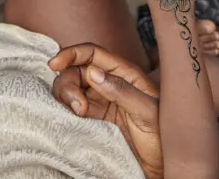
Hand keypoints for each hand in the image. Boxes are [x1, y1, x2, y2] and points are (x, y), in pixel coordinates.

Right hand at [49, 44, 162, 178]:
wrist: (162, 165)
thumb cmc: (163, 135)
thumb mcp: (147, 111)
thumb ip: (121, 90)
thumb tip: (92, 72)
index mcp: (124, 73)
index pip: (93, 53)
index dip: (72, 54)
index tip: (54, 64)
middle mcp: (109, 83)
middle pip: (77, 71)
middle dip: (68, 82)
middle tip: (76, 106)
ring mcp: (100, 101)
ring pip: (71, 89)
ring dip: (66, 97)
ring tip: (78, 114)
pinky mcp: (94, 119)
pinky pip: (72, 108)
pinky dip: (65, 111)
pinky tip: (72, 119)